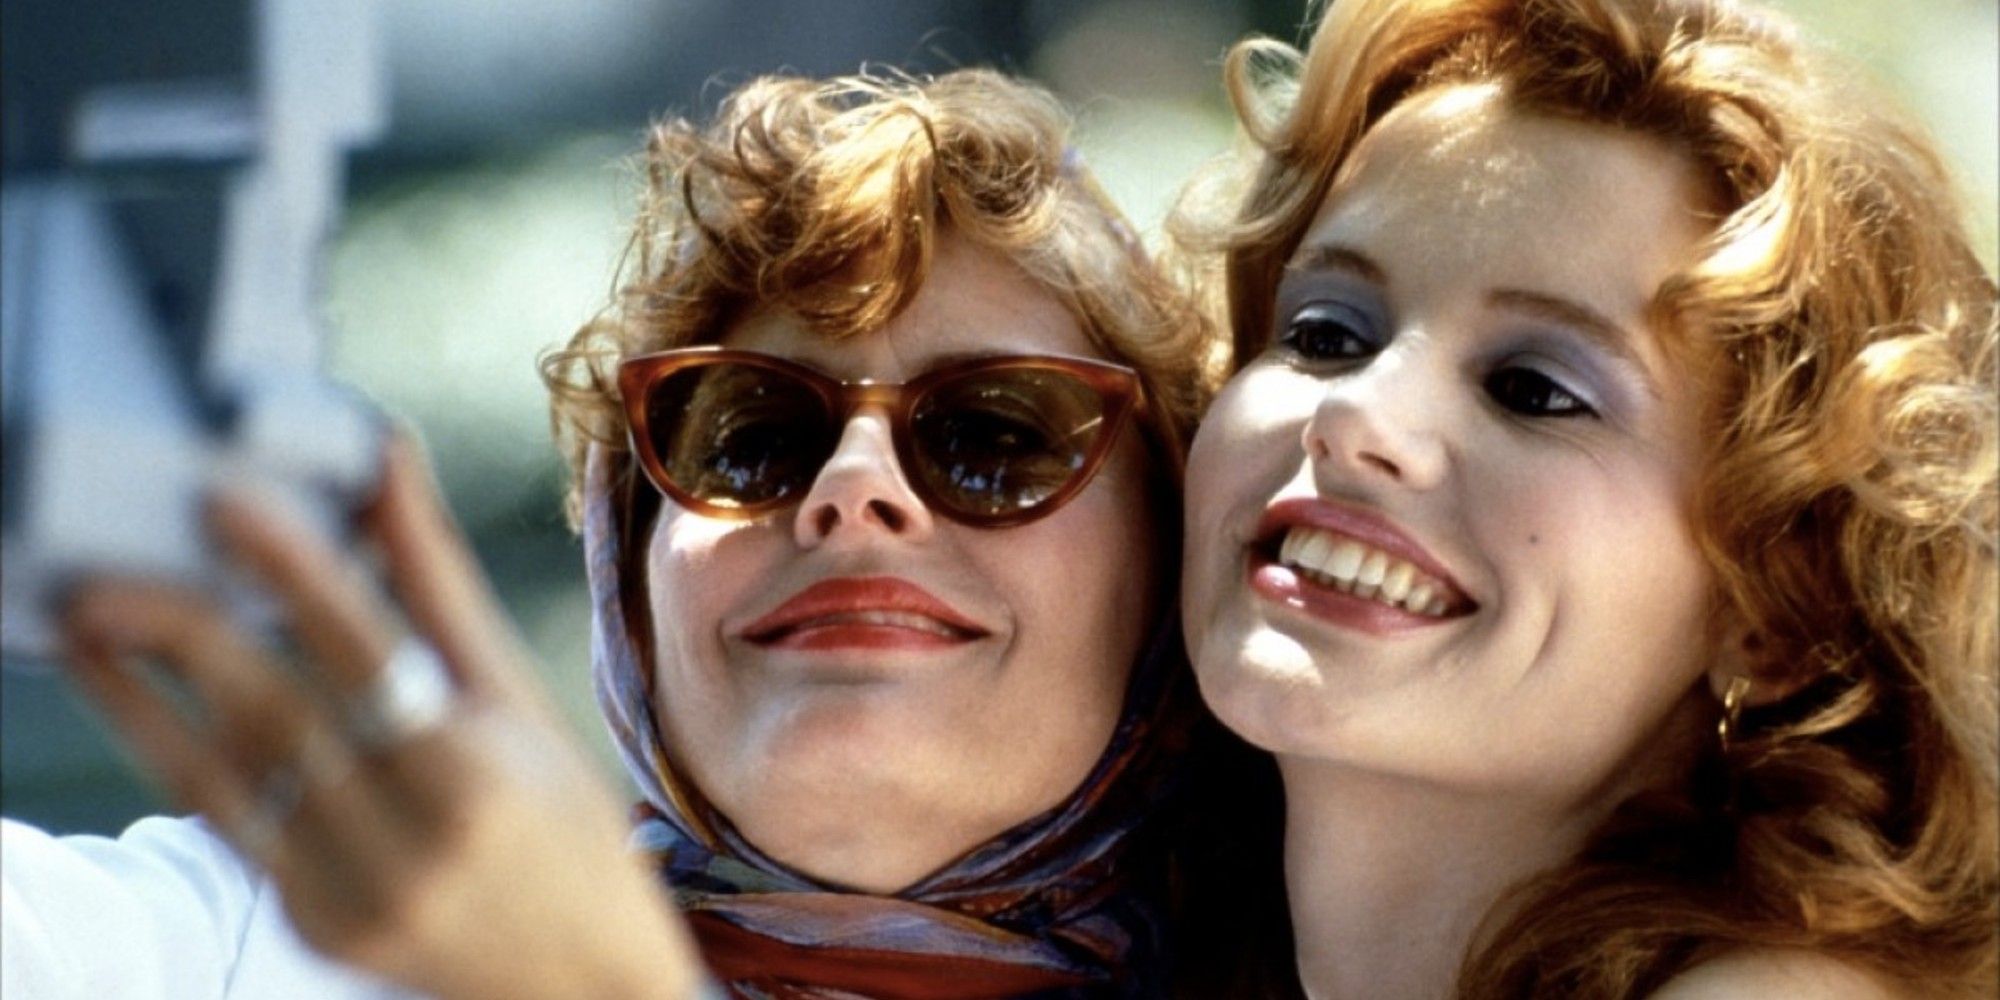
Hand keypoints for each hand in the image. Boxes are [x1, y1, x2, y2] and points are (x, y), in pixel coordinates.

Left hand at [59, 436, 705, 999]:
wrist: (585, 981)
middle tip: (104, 573)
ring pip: (225, 775)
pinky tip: (135, 700)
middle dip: (183, 636)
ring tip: (87, 627)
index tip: (225, 501)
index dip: (294, 571)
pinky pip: (230, 823)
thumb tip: (387, 460)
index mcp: (475, 774)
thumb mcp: (520, 701)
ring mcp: (349, 896)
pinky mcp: (310, 925)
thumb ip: (438, 585)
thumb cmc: (569, 825)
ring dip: (141, 698)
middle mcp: (407, 841)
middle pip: (278, 716)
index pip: (368, 652)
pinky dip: (173, 755)